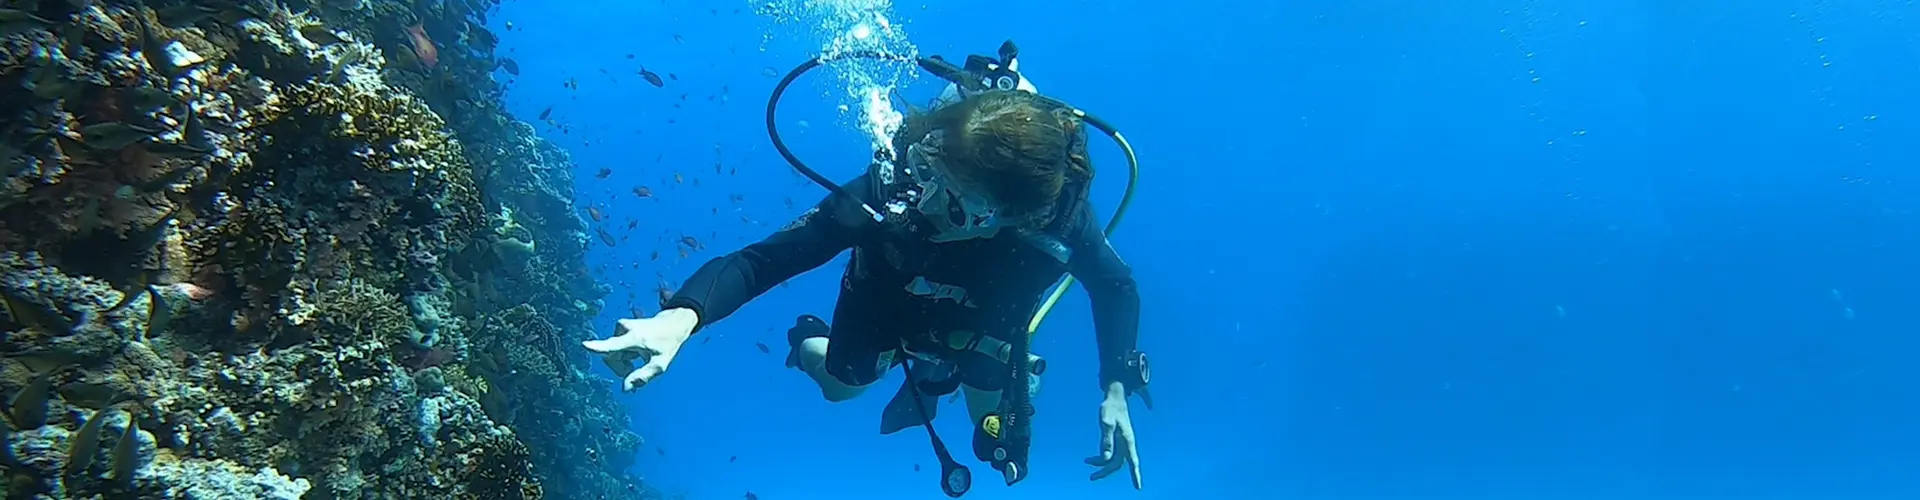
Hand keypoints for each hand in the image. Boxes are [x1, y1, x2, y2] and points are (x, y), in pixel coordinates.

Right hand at [581, 308, 699, 390]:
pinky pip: (614, 347)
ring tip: (639, 358)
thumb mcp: (660, 364)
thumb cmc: (667, 344)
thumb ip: (643, 376)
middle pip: (610, 356)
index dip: (597, 347)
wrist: (672, 323)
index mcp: (635, 338)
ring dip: (623, 361)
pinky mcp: (619, 327)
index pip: (613, 345)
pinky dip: (623, 355)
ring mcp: (620, 326)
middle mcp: (624, 329)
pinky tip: (636, 354)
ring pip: (612, 353)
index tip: (584, 345)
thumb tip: (625, 389)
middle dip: (620, 368)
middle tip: (634, 370)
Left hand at [1085, 381, 1142, 488]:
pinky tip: (1090, 458)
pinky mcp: (1116, 440)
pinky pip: (1109, 454)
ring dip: (1101, 465)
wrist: (1114, 397)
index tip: (1138, 487)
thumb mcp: (1106, 422)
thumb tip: (1106, 457)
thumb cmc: (1110, 407)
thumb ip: (1106, 440)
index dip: (1135, 475)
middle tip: (1092, 478)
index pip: (1132, 461)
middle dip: (1106, 472)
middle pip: (1118, 464)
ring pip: (1113, 460)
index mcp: (1127, 440)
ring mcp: (1121, 442)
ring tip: (1087, 462)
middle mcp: (1126, 443)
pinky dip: (1100, 457)